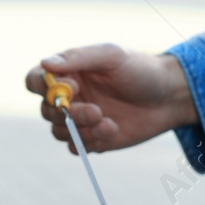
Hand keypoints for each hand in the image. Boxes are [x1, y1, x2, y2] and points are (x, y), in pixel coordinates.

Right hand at [25, 44, 198, 153]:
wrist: (169, 97)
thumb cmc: (140, 70)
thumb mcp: (112, 56)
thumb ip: (79, 58)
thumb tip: (46, 63)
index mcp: (68, 73)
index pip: (35, 81)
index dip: (42, 88)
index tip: (72, 87)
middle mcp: (69, 97)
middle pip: (46, 111)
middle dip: (70, 114)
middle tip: (97, 111)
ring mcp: (79, 120)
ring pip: (59, 132)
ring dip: (82, 130)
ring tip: (109, 122)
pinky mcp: (91, 139)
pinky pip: (75, 148)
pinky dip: (89, 142)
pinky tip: (113, 131)